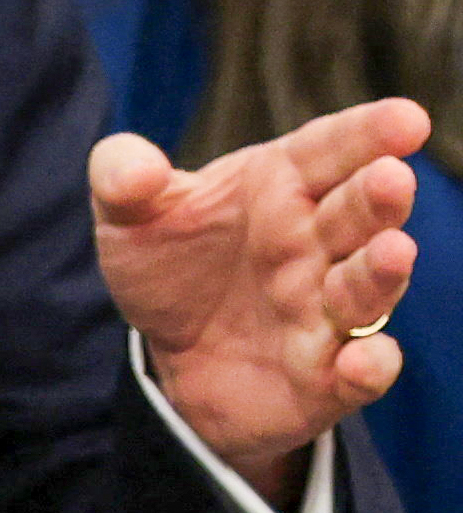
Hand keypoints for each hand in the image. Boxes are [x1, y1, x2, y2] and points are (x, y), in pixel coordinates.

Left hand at [93, 100, 428, 500]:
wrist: (165, 357)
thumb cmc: (170, 266)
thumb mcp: (131, 220)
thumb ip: (124, 182)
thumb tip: (132, 171)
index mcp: (283, 185)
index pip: (330, 149)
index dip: (368, 132)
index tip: (405, 120)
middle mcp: (318, 242)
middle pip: (358, 214)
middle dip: (378, 198)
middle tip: (389, 181)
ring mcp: (327, 309)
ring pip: (368, 289)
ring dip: (381, 274)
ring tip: (391, 253)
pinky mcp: (327, 375)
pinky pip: (363, 372)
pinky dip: (371, 367)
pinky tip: (363, 361)